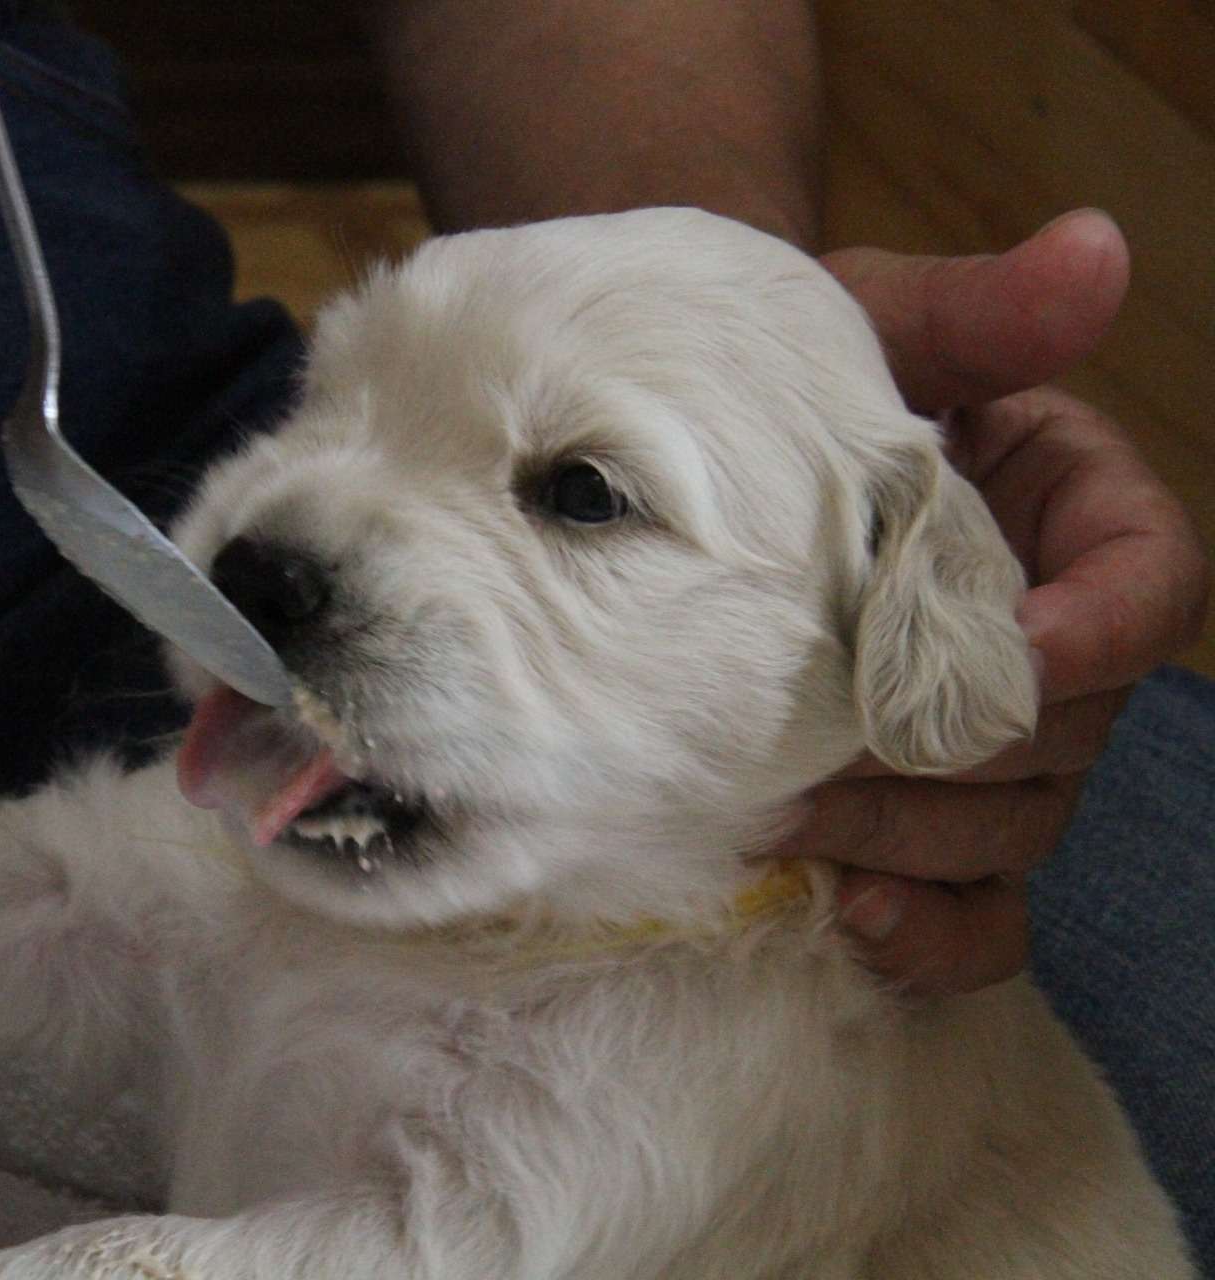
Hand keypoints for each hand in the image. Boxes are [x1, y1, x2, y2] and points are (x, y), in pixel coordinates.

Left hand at [781, 210, 1208, 993]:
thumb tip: (1095, 249)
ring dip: (917, 839)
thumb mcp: (861, 331)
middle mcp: (1044, 639)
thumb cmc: (777, 388)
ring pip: (1014, 829)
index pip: (1151, 585)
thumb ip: (970, 313)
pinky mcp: (920, 819)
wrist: (679, 468)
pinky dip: (928, 930)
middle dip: (958, 754)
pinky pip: (971, 908)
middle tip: (829, 750)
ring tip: (796, 821)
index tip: (1014, 646)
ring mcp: (985, 743)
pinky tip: (851, 914)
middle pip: (1070, 732)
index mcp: (1066, 518)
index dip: (1101, 629)